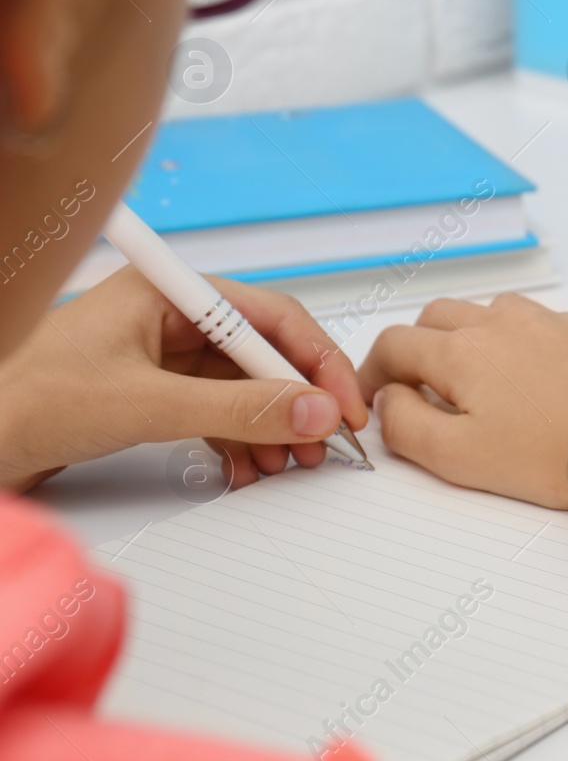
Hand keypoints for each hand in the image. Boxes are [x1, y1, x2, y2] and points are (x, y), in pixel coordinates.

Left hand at [0, 266, 366, 490]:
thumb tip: (313, 410)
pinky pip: (217, 411)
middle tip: (321, 442)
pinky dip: (239, 440)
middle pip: (263, 353)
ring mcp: (160, 357)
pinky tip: (246, 467)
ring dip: (272, 427)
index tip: (343, 406)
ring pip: (244, 387)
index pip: (272, 317)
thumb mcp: (146, 406)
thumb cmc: (20, 402)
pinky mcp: (149, 394)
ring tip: (287, 462)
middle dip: (296, 402)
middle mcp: (169, 318)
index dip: (316, 363)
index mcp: (169, 293)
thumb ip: (238, 408)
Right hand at [358, 295, 567, 509]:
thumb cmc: (561, 452)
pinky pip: (545, 328)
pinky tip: (544, 386)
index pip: (394, 344)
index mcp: (462, 349)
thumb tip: (389, 400)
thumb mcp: (462, 458)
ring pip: (494, 314)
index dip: (373, 372)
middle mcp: (504, 321)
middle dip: (419, 348)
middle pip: (439, 317)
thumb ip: (407, 426)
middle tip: (422, 389)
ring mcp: (553, 321)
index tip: (374, 398)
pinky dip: (527, 347)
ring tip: (484, 385)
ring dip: (474, 339)